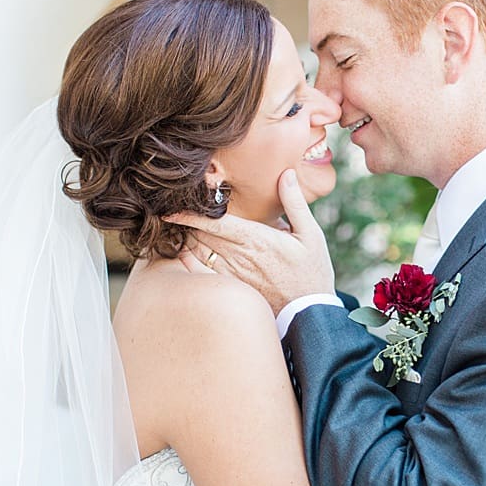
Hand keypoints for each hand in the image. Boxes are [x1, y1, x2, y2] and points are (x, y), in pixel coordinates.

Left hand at [165, 170, 335, 313]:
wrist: (310, 312)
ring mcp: (233, 275)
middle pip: (201, 235)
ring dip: (186, 240)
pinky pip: (201, 273)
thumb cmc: (312, 271)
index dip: (190, 214)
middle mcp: (240, 257)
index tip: (173, 206)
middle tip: (176, 212)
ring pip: (198, 253)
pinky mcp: (231, 289)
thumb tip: (286, 173)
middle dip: (186, 223)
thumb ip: (295, 203)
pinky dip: (188, 261)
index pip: (215, 222)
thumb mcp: (311, 235)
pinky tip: (184, 253)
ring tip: (179, 229)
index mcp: (257, 239)